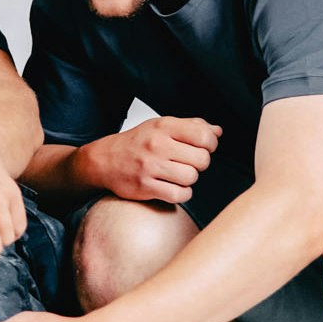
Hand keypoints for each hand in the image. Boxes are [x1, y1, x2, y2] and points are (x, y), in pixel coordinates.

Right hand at [89, 117, 221, 203]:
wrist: (105, 160)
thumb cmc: (137, 143)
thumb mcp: (161, 126)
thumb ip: (191, 126)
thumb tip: (217, 131)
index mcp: (164, 126)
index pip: (204, 136)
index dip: (210, 145)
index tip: (204, 148)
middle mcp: (157, 145)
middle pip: (202, 159)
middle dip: (200, 164)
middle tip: (190, 163)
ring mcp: (150, 166)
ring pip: (191, 178)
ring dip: (190, 179)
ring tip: (179, 175)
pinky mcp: (145, 187)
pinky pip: (179, 195)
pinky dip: (182, 193)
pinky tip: (174, 187)